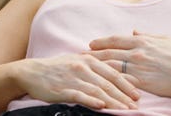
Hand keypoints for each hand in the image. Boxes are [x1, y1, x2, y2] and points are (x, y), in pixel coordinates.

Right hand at [14, 54, 139, 109]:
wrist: (32, 72)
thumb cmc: (57, 68)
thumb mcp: (77, 61)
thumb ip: (95, 67)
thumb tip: (115, 74)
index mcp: (89, 59)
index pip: (113, 72)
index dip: (127, 84)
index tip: (138, 94)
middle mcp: (83, 67)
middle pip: (108, 83)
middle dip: (124, 96)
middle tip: (136, 106)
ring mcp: (74, 78)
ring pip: (98, 91)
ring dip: (113, 102)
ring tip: (125, 111)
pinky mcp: (64, 89)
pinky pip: (80, 96)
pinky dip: (92, 101)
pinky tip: (102, 106)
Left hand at [88, 31, 170, 97]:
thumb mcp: (165, 40)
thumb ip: (147, 35)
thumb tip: (134, 31)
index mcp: (143, 41)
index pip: (116, 40)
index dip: (101, 42)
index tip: (90, 43)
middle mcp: (137, 51)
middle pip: (109, 52)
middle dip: (93, 54)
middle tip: (79, 56)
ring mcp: (138, 66)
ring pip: (111, 65)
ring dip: (96, 67)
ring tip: (84, 69)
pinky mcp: (141, 80)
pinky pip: (120, 80)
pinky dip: (108, 80)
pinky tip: (98, 82)